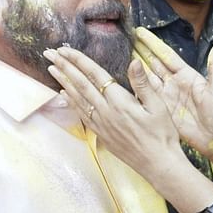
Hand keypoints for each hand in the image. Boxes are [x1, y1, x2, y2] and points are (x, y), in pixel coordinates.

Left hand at [43, 46, 184, 180]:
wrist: (157, 163)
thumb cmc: (162, 134)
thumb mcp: (158, 106)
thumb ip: (143, 84)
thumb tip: (134, 61)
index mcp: (120, 101)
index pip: (95, 75)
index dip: (79, 60)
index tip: (64, 49)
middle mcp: (106, 111)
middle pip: (80, 84)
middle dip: (64, 67)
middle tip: (50, 54)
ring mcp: (101, 123)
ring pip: (77, 98)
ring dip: (63, 81)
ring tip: (52, 68)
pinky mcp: (101, 133)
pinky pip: (81, 113)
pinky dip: (71, 101)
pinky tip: (64, 94)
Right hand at [131, 27, 212, 156]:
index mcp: (187, 75)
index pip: (166, 55)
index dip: (153, 43)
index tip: (139, 32)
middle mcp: (174, 83)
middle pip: (152, 63)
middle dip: (137, 51)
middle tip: (121, 39)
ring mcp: (165, 96)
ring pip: (145, 78)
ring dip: (132, 67)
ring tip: (116, 55)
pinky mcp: (160, 109)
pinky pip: (144, 96)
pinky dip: (133, 88)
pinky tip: (121, 81)